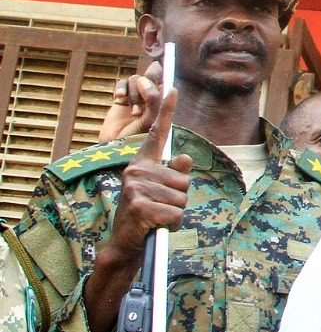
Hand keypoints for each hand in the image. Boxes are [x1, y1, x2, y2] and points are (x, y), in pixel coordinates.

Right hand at [98, 60, 165, 141]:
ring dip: (135, 93)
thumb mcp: (151, 119)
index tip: (163, 63)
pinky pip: (123, 82)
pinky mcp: (120, 99)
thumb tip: (144, 79)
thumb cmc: (137, 137)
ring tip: (134, 113)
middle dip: (150, 77)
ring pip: (136, 79)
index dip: (167, 72)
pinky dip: (121, 87)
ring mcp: (135, 97)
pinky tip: (119, 97)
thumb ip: (153, 99)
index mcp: (163, 102)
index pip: (167, 82)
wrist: (114, 149)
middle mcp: (150, 97)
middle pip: (153, 75)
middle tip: (144, 85)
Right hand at [102, 87, 192, 264]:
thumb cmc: (147, 213)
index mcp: (142, 162)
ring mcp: (135, 186)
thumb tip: (185, 158)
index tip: (173, 88)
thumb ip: (175, 174)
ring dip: (175, 213)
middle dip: (179, 199)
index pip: (157, 134)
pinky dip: (171, 224)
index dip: (166, 111)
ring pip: (182, 198)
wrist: (125, 242)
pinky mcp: (138, 205)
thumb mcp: (162, 190)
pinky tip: (155, 226)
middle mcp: (135, 169)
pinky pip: (176, 213)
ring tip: (156, 217)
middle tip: (160, 207)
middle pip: (184, 180)